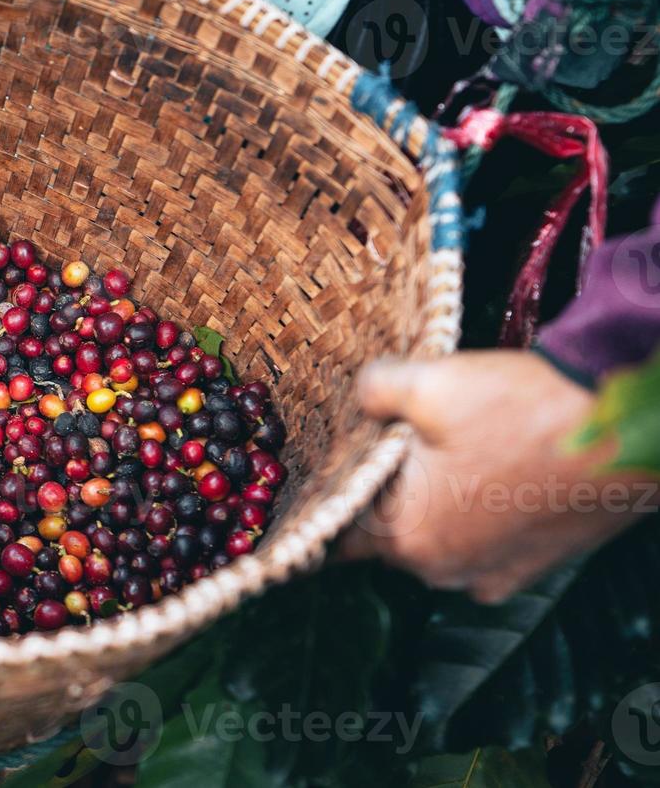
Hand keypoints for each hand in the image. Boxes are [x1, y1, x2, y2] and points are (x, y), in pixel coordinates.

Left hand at [339, 350, 650, 603]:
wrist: (628, 432)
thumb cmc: (527, 411)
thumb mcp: (431, 383)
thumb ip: (373, 391)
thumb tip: (358, 397)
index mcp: (406, 535)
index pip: (338, 530)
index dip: (331, 495)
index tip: (330, 471)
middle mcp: (444, 570)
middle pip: (386, 534)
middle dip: (383, 493)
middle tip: (390, 444)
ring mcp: (491, 574)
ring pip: (434, 540)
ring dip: (430, 505)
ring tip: (445, 454)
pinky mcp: (530, 568)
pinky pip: (478, 547)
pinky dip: (472, 518)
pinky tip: (484, 477)